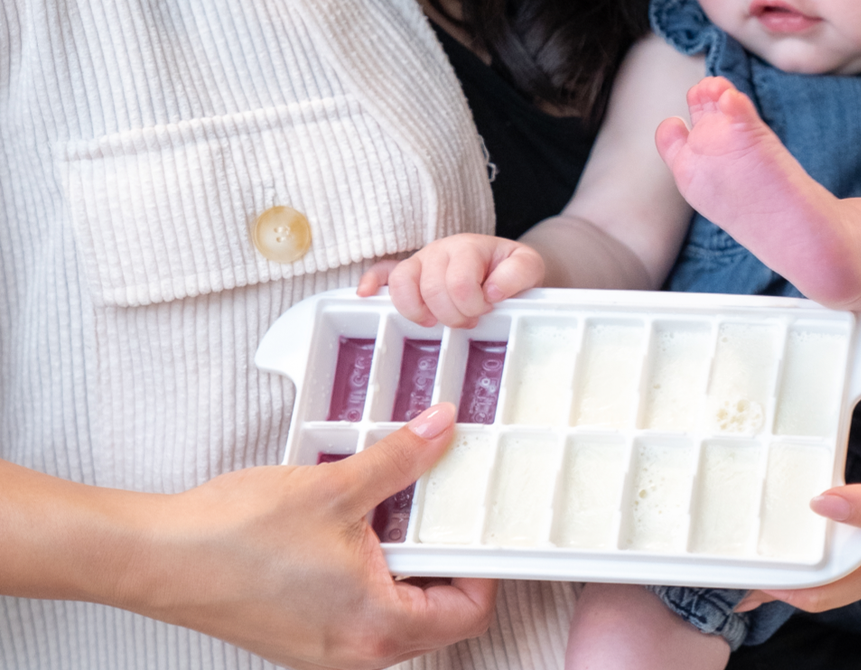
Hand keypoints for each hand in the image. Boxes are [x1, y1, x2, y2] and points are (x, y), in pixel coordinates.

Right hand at [111, 405, 494, 668]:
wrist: (158, 558)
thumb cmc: (236, 536)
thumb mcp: (335, 487)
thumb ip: (400, 458)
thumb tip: (444, 429)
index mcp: (378, 628)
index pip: (468, 611)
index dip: (487, 563)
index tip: (485, 516)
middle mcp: (357, 652)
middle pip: (440, 614)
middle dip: (451, 557)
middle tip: (452, 502)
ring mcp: (327, 647)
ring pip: (400, 609)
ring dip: (410, 558)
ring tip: (408, 502)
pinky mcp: (302, 633)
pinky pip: (362, 606)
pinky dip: (375, 567)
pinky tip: (364, 519)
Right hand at [359, 234, 544, 326]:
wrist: (505, 267)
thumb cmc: (511, 271)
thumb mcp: (529, 268)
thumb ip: (518, 275)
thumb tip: (492, 291)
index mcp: (469, 247)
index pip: (459, 281)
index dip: (471, 305)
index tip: (485, 311)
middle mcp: (441, 250)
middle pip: (431, 287)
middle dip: (451, 314)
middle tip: (467, 320)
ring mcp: (421, 261)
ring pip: (402, 283)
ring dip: (417, 310)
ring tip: (433, 321)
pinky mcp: (408, 274)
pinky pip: (381, 273)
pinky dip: (371, 283)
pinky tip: (365, 295)